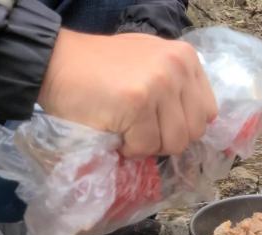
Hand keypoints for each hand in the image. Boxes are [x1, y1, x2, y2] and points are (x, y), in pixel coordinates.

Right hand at [38, 29, 217, 157]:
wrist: (54, 62)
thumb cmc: (101, 68)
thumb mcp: (150, 63)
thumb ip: (178, 87)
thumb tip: (199, 125)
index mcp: (186, 58)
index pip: (207, 112)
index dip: (183, 125)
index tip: (160, 123)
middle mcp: (178, 67)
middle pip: (194, 131)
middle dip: (166, 138)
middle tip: (140, 127)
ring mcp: (159, 84)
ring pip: (173, 143)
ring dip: (148, 145)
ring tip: (127, 128)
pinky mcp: (137, 103)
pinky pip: (145, 146)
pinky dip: (128, 148)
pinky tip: (114, 129)